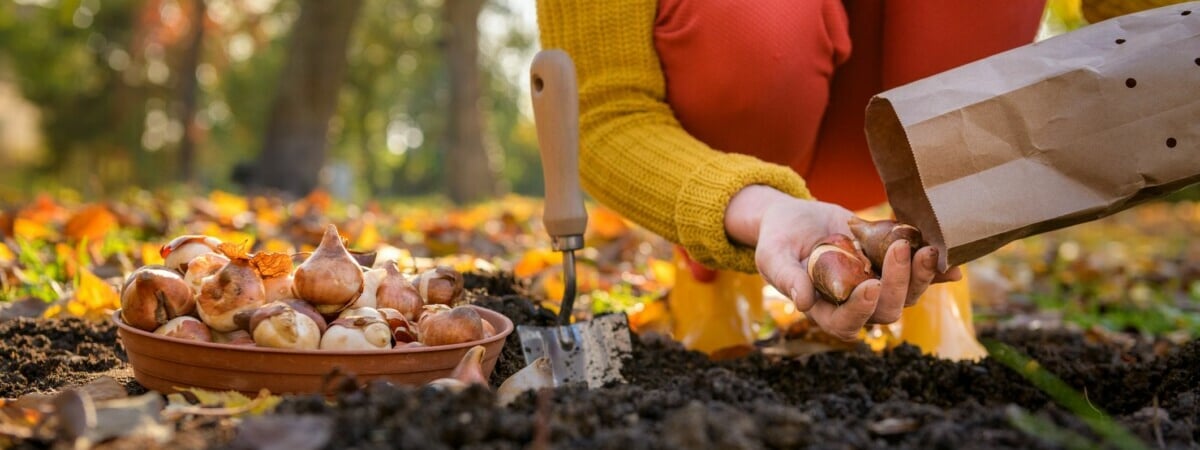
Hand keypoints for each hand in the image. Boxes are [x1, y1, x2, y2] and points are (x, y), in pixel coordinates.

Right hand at [724, 185, 960, 340]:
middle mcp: (855, 303)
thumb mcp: (773, 256)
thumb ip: (786, 278)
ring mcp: (876, 285)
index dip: (861, 310)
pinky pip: (918, 274)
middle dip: (898, 285)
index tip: (870, 286)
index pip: (845, 323)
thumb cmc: (778, 241)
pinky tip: (952, 266)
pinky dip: (936, 272)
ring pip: (907, 295)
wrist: (795, 219)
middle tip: (900, 250)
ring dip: (921, 276)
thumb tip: (803, 302)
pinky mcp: (890, 265)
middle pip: (886, 311)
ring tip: (927, 249)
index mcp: (824, 309)